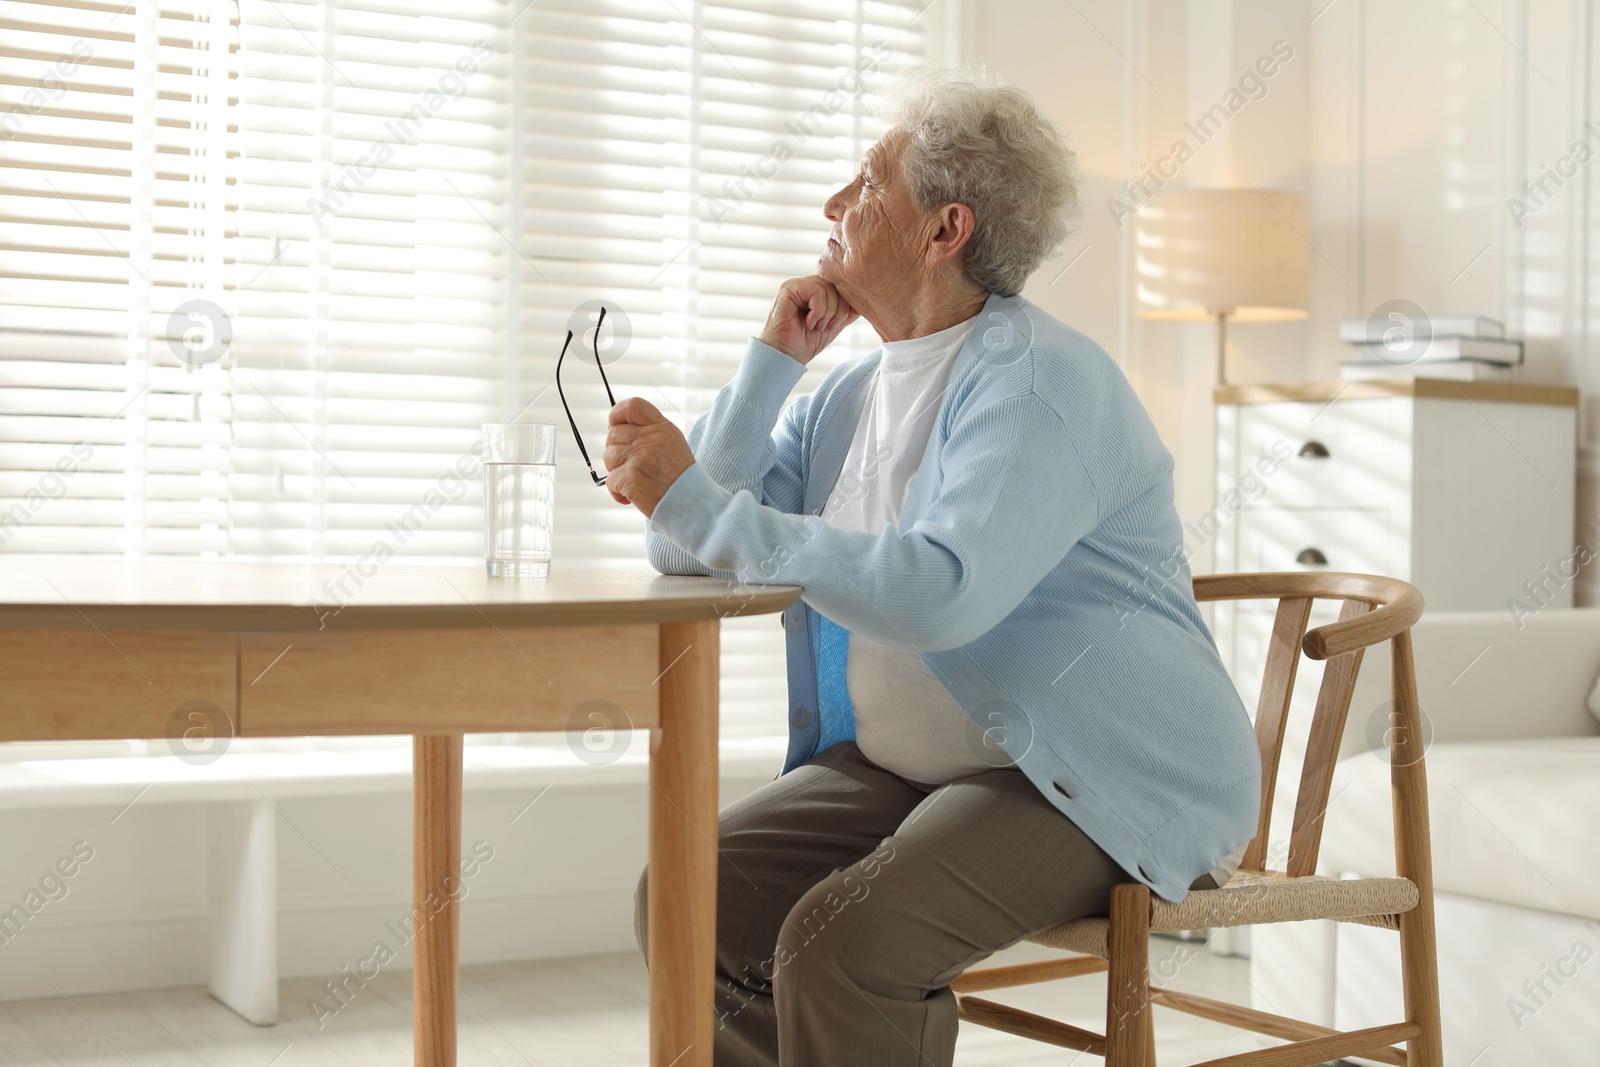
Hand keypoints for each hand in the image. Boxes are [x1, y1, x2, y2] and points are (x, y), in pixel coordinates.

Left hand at [604, 397, 695, 518]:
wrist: (692, 505)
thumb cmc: (680, 480)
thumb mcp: (673, 445)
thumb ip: (649, 434)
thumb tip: (616, 431)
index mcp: (662, 428)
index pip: (632, 406)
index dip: (616, 415)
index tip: (616, 428)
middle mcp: (652, 438)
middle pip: (613, 434)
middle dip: (616, 453)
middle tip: (630, 468)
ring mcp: (641, 456)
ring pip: (608, 457)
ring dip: (616, 473)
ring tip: (635, 483)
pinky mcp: (632, 476)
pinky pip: (610, 481)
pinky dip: (618, 493)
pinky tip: (633, 497)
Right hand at [758, 276, 859, 364]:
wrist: (786, 356)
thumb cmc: (805, 343)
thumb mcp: (833, 325)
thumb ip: (846, 312)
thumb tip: (862, 302)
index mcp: (816, 291)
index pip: (840, 287)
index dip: (845, 305)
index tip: (836, 325)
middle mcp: (806, 284)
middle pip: (836, 285)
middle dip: (838, 310)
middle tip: (827, 327)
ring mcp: (797, 285)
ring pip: (827, 287)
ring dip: (828, 312)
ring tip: (817, 326)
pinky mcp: (789, 289)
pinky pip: (816, 291)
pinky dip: (818, 310)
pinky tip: (809, 322)